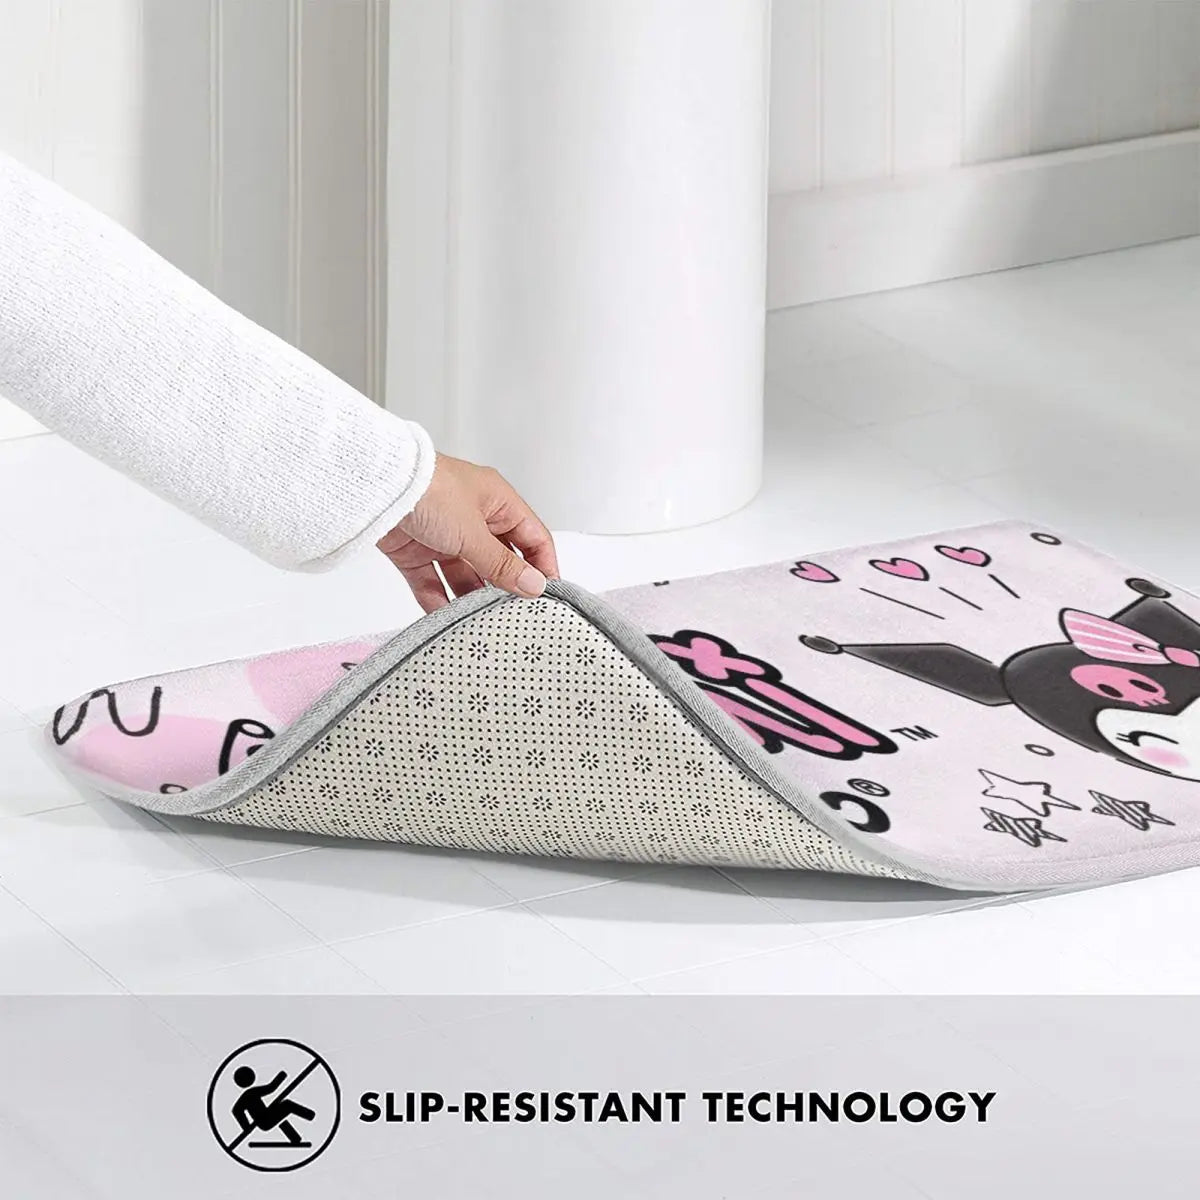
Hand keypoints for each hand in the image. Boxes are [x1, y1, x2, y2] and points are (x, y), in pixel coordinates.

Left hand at [377, 453, 559, 612]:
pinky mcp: (415, 551)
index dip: (543, 566)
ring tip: (480, 623)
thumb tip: (534, 586)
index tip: (546, 597)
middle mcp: (472, 517)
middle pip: (498, 560)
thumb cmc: (429, 491)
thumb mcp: (474, 532)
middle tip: (513, 615)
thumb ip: (502, 564)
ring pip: (464, 575)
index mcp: (497, 502)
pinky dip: (437, 600)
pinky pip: (432, 581)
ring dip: (470, 598)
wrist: (374, 486)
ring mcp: (443, 535)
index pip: (532, 538)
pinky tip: (446, 621)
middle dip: (504, 587)